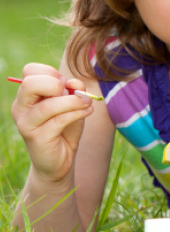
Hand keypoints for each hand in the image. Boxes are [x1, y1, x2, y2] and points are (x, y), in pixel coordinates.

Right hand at [10, 63, 93, 183]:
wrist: (60, 160)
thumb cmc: (65, 128)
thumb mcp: (71, 104)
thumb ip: (73, 91)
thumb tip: (75, 84)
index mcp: (26, 95)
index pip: (30, 71)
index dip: (51, 72)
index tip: (65, 84)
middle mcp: (21, 107)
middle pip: (31, 83)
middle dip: (56, 84)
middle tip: (71, 92)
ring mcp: (27, 123)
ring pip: (48, 105)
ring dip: (73, 101)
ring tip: (87, 103)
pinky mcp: (37, 138)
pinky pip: (59, 120)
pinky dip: (77, 113)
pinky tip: (87, 111)